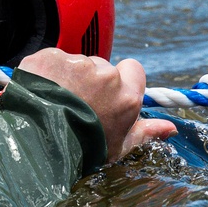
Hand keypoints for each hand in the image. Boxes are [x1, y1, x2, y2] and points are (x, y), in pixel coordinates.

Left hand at [17, 48, 176, 161]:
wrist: (37, 142)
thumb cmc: (81, 149)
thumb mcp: (117, 146)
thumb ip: (145, 132)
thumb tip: (170, 128)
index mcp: (126, 95)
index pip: (133, 69)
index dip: (121, 78)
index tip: (107, 92)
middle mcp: (105, 75)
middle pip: (101, 66)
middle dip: (91, 79)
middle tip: (75, 102)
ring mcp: (76, 64)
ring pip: (75, 62)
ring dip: (67, 75)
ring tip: (54, 100)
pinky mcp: (49, 57)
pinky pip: (51, 59)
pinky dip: (46, 71)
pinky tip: (39, 91)